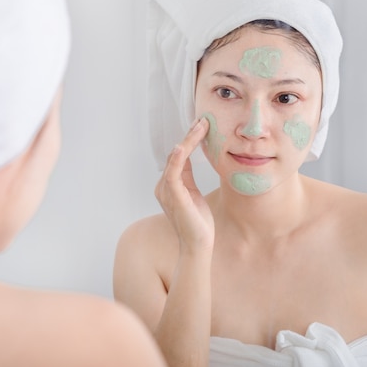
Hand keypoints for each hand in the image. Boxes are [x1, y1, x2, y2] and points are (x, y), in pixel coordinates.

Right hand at [155, 117, 214, 253]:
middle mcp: (163, 186)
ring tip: (201, 126)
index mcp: (168, 186)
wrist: (198, 246)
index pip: (178, 157)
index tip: (202, 126)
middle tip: (203, 120)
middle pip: (175, 154)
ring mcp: (166, 191)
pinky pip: (173, 172)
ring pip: (175, 159)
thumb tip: (187, 157)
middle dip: (190, 136)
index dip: (189, 140)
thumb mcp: (193, 194)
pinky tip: (184, 145)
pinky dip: (178, 157)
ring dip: (188, 141)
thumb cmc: (198, 223)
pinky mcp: (173, 196)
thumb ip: (188, 177)